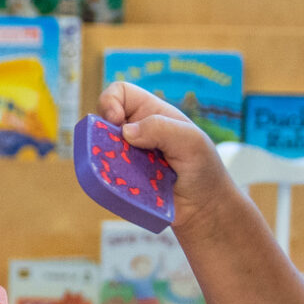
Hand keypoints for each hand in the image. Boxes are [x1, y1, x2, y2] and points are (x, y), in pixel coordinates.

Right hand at [94, 81, 234, 231]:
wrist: (204, 210)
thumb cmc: (204, 170)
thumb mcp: (191, 142)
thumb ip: (162, 129)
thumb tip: (126, 131)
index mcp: (151, 113)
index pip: (119, 93)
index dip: (110, 102)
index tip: (117, 122)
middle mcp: (136, 132)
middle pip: (102, 122)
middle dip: (104, 135)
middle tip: (119, 150)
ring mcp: (127, 157)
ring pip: (99, 150)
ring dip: (108, 159)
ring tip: (128, 171)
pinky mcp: (122, 180)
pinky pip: (103, 176)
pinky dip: (110, 180)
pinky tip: (128, 186)